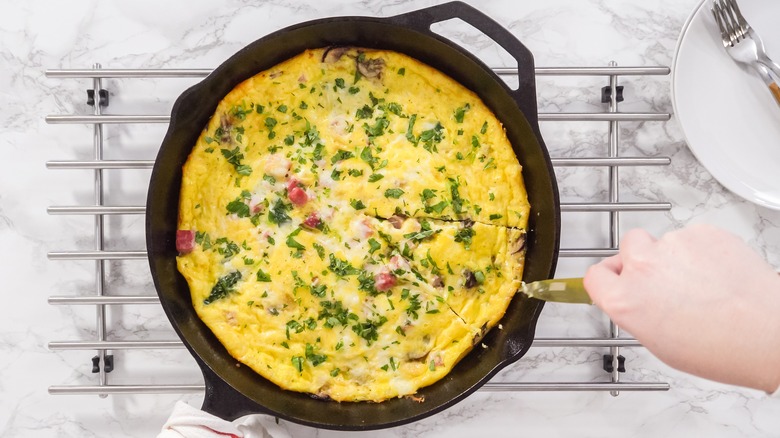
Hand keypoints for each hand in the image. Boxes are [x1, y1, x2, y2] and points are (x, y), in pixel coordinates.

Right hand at [584, 224, 779, 392]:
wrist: (768, 334)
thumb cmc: (721, 347)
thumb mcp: (658, 343)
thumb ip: (635, 312)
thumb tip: (633, 298)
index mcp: (626, 301)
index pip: (595, 275)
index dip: (607, 279)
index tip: (614, 280)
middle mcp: (643, 268)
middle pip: (627, 248)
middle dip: (639, 259)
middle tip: (661, 280)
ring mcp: (672, 245)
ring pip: (663, 241)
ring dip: (674, 256)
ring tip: (701, 283)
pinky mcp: (702, 232)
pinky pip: (692, 236)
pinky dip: (700, 250)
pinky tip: (715, 274)